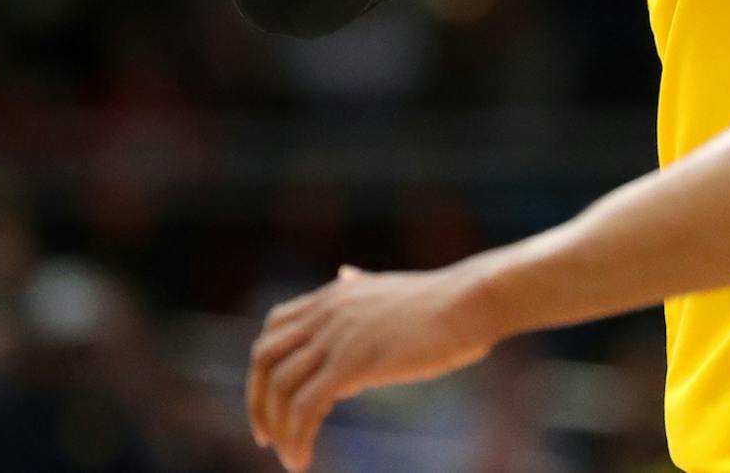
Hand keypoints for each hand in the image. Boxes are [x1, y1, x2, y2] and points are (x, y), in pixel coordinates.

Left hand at [247, 264, 494, 470]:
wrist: (471, 303)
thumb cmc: (444, 301)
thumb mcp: (389, 287)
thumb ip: (359, 286)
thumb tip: (344, 273)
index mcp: (334, 294)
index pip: (274, 328)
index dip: (263, 367)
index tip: (271, 400)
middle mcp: (327, 312)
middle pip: (263, 359)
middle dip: (258, 402)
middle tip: (267, 437)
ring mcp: (337, 337)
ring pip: (279, 388)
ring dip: (278, 430)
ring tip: (291, 457)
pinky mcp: (352, 363)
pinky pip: (305, 407)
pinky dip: (296, 438)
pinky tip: (303, 461)